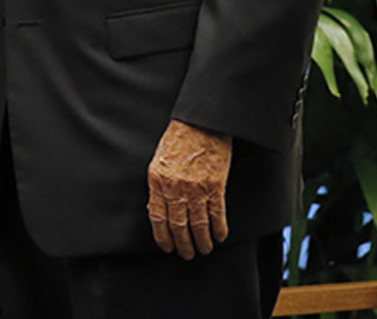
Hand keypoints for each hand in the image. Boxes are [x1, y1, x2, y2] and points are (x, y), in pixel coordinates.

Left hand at [148, 119, 230, 258]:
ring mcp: (196, 188)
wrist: (201, 122)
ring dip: (201, 241)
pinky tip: (219, 236)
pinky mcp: (215, 186)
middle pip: (178, 225)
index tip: (167, 246)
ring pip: (198, 224)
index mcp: (158, 179)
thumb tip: (160, 207)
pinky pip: (216, 215)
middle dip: (182, 244)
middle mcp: (175, 187)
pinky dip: (218, 229)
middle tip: (186, 254)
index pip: (158, 217)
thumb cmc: (180, 137)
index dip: (163, 236)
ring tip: (203, 249)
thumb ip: (159, 183)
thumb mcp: (160, 159)